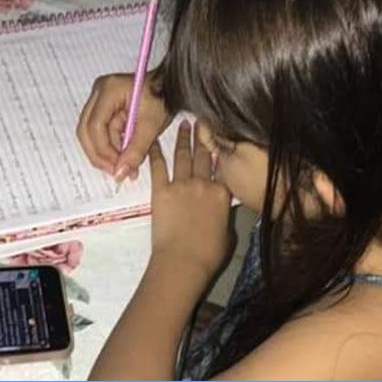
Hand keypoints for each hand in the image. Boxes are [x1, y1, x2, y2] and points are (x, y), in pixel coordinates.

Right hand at [77, 73, 170, 181]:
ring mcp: (100, 100)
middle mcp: (99, 93)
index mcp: (109, 90)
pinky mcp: (105, 109)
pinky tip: (126, 157)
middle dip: (100, 154)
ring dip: (108, 153)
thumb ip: (135, 150)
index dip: (103, 150)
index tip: (116, 167)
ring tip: (126, 167)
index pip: (95, 125)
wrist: (172, 88)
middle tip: (116, 171)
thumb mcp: (151, 125)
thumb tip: (120, 173)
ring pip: (93, 134)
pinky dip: (113, 147)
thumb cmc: (164, 97)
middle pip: (87, 130)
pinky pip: (102, 133)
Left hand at [148, 120, 232, 279]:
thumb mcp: (227, 232)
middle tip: (202, 121)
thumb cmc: (209, 254)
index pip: (223, 166)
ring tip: (183, 125)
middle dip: (203, 136)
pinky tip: (154, 140)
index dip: (221, 149)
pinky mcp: (161, 191)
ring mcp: (181, 185)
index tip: (220, 136)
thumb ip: (224, 213)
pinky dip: (155, 152)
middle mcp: (203, 183)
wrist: (183, 261)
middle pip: (203, 155)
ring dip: (183, 139)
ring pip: (183, 156)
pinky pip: (158, 167)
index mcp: (223, 193)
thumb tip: (221, 207)